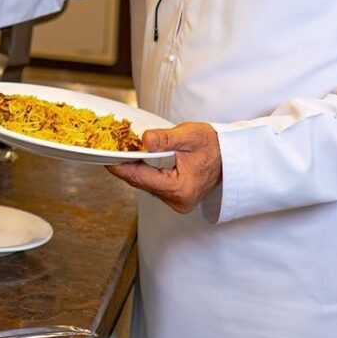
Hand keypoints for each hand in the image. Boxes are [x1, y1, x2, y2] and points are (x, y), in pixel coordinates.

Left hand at [107, 121, 221, 213]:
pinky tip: (139, 159)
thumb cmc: (213, 145)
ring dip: (135, 168)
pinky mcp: (176, 197)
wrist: (230, 156)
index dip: (121, 167)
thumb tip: (144, 140)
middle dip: (125, 166)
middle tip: (111, 149)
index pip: (141, 178)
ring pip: (146, 184)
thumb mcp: (188, 136)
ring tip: (123, 151)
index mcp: (180, 188)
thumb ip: (165, 139)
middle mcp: (177, 200)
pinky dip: (145, 172)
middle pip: (141, 182)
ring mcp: (177, 202)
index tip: (106, 158)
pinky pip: (154, 184)